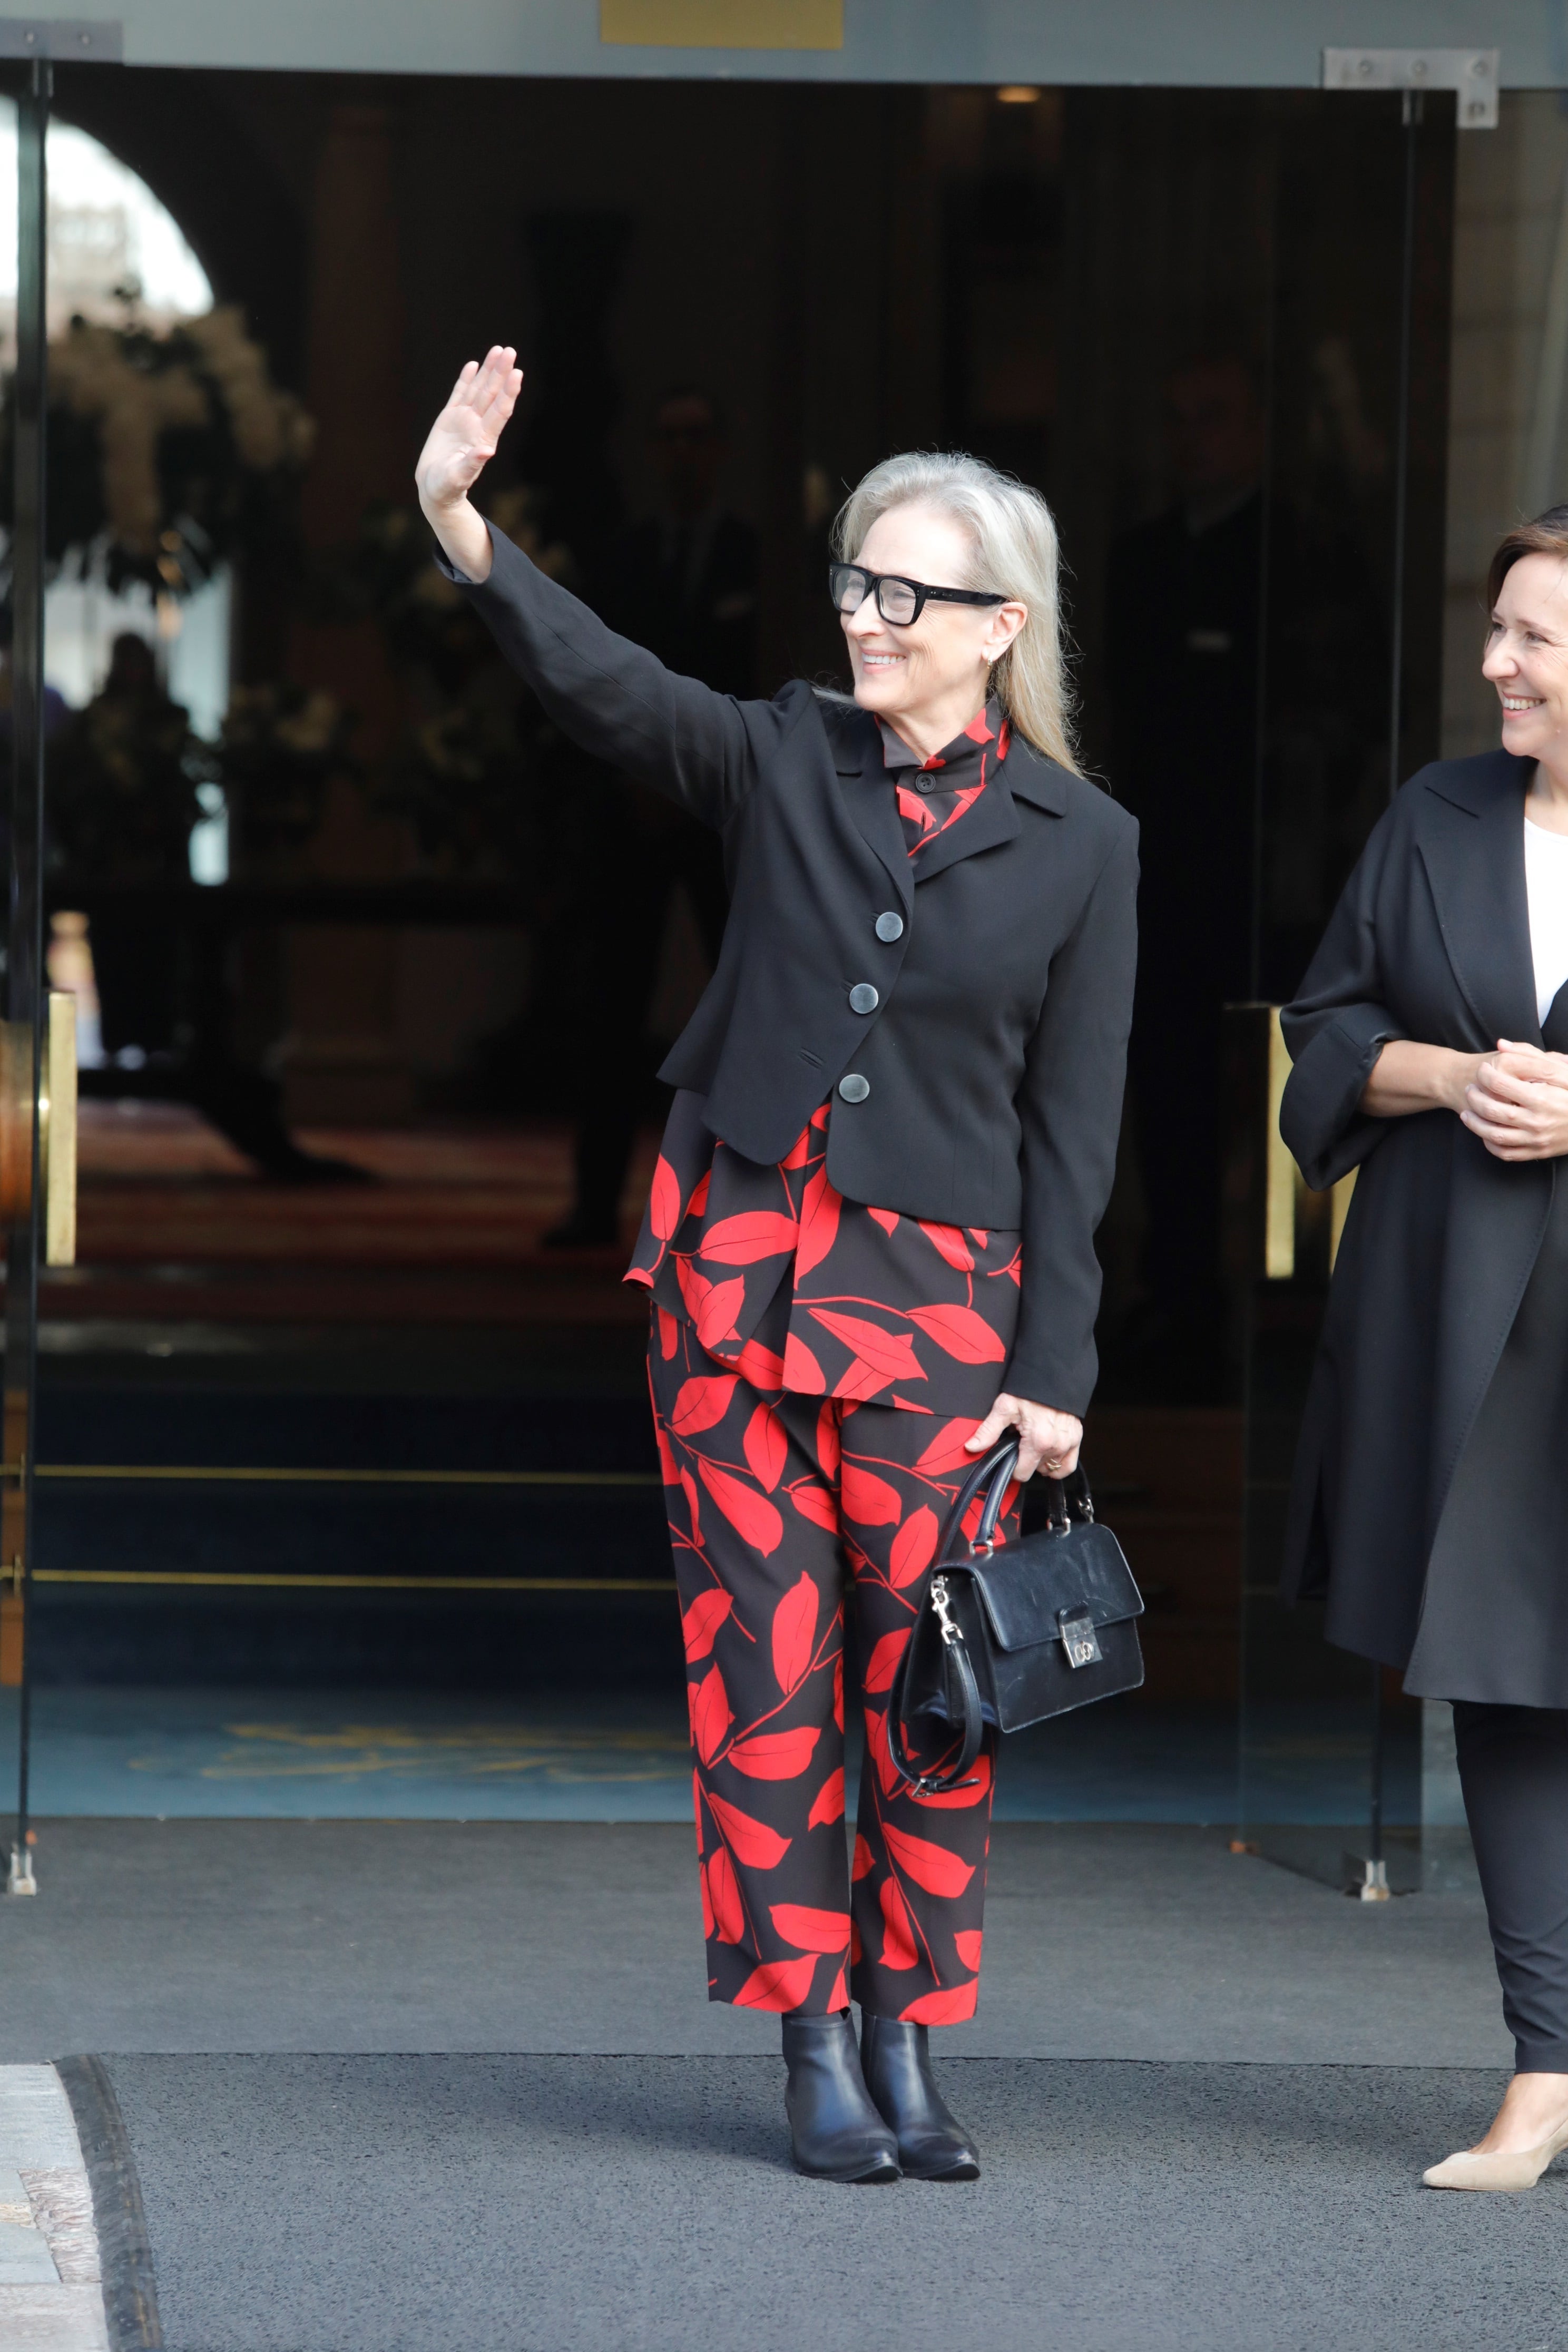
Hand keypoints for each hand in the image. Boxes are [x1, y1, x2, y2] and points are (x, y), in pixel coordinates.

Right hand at [414, 345, 522, 577]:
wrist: (435, 490)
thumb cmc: (447, 488)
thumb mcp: (457, 478)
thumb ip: (471, 465)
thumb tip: (487, 451)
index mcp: (482, 439)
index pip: (499, 411)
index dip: (508, 392)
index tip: (517, 373)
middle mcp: (477, 427)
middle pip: (492, 395)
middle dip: (501, 373)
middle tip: (510, 351)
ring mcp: (464, 421)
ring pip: (479, 390)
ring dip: (488, 371)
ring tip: (498, 350)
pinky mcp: (449, 419)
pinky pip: (459, 394)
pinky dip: (466, 380)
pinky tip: (474, 365)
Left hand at [965, 1392, 1082, 1482]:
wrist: (1052, 1374)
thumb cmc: (1029, 1390)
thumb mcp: (1005, 1407)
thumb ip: (988, 1430)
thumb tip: (972, 1447)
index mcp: (1038, 1441)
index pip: (1022, 1473)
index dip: (1012, 1468)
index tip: (1009, 1456)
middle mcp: (1056, 1446)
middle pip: (1036, 1470)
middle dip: (1026, 1461)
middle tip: (1020, 1443)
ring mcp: (1069, 1444)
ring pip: (1051, 1468)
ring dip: (1041, 1462)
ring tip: (1033, 1445)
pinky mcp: (1077, 1439)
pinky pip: (1068, 1465)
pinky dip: (1058, 1464)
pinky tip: (1048, 1455)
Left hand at [1460, 1039, 1567, 1159]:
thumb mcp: (1560, 1070)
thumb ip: (1530, 1056)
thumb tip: (1501, 1045)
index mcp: (1542, 1098)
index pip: (1500, 1084)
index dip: (1485, 1075)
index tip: (1482, 1070)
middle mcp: (1537, 1121)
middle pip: (1492, 1110)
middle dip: (1475, 1098)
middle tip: (1470, 1089)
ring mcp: (1536, 1140)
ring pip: (1494, 1134)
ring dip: (1474, 1123)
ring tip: (1467, 1112)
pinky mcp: (1536, 1152)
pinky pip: (1505, 1153)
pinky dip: (1489, 1143)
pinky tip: (1484, 1131)